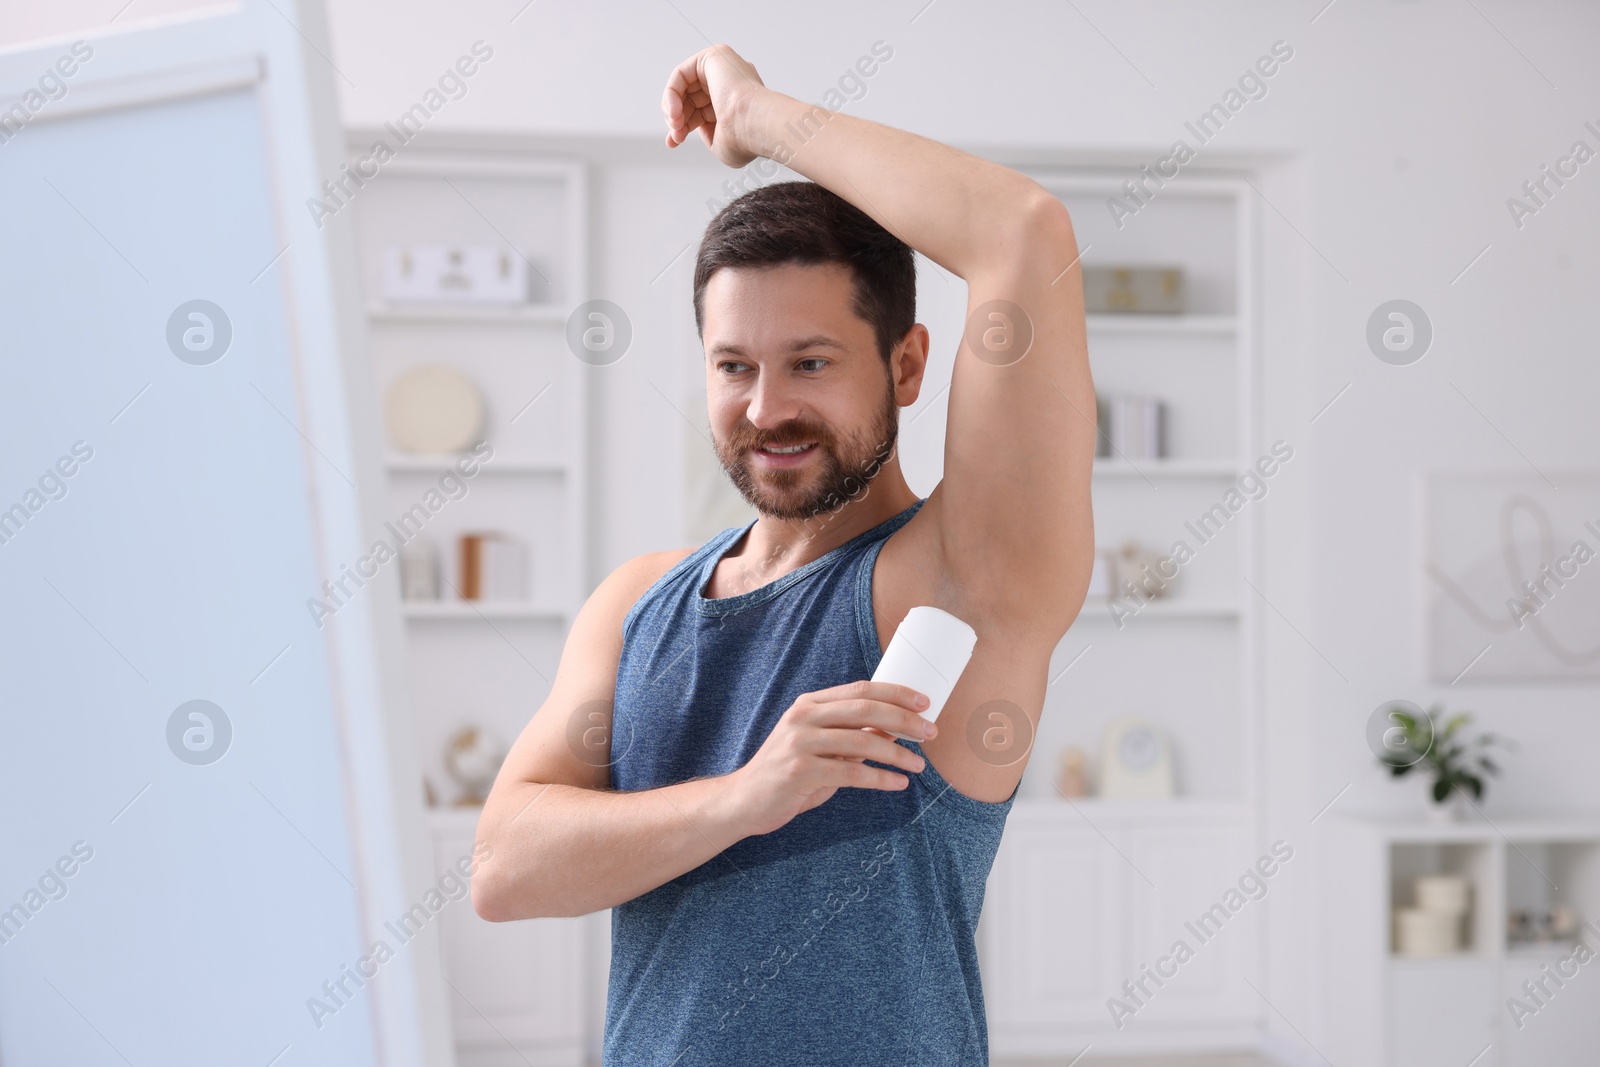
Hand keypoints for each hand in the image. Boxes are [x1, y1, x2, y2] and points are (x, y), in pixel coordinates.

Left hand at [661, 44, 766, 167]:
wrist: (756, 125)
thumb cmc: (745, 139)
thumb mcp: (719, 143)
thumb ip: (705, 134)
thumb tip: (681, 131)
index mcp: (736, 102)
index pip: (700, 111)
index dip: (683, 126)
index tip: (674, 142)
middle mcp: (730, 83)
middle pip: (690, 99)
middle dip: (677, 120)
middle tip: (676, 136)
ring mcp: (722, 68)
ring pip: (683, 86)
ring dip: (672, 109)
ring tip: (676, 126)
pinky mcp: (713, 56)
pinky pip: (681, 74)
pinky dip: (671, 94)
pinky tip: (674, 111)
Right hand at [726, 680, 936, 837]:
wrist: (744, 799)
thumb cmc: (788, 772)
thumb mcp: (819, 745)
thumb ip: (850, 734)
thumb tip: (895, 728)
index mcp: (809, 704)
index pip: (860, 689)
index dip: (895, 693)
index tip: (924, 702)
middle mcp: (803, 717)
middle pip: (865, 710)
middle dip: (904, 720)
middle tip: (930, 733)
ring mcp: (799, 743)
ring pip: (862, 742)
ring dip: (897, 753)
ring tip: (918, 764)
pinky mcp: (800, 772)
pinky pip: (851, 773)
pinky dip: (880, 779)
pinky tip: (898, 783)